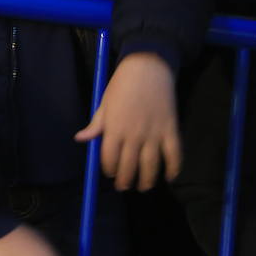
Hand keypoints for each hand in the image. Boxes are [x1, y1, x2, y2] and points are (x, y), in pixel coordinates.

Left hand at [75, 51, 180, 190]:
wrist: (148, 69)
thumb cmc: (121, 85)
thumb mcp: (104, 104)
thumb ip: (95, 125)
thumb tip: (81, 139)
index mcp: (114, 128)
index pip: (109, 157)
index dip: (109, 168)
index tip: (110, 173)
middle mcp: (133, 134)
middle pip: (129, 165)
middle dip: (125, 179)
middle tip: (124, 185)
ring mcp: (154, 133)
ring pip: (151, 165)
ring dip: (147, 180)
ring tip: (143, 186)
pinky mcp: (171, 130)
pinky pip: (174, 155)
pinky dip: (174, 168)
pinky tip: (169, 177)